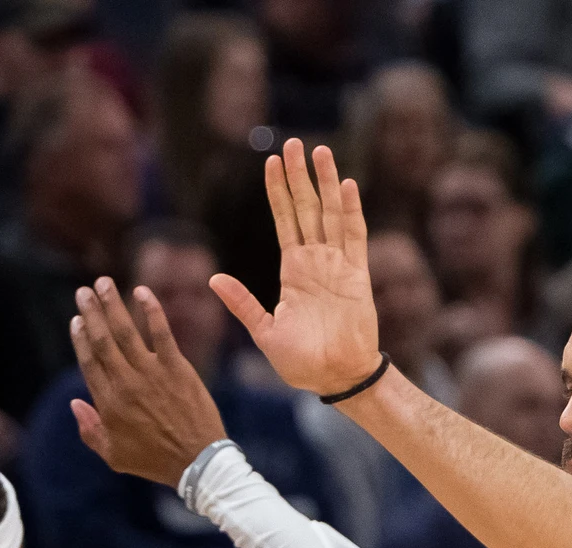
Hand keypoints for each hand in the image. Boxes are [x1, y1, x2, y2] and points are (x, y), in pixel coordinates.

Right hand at [71, 278, 228, 487]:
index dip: (80, 338)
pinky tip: (142, 291)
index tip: (76, 319)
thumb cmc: (155, 461)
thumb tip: (75, 402)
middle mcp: (125, 383)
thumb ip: (90, 429)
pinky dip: (151, 310)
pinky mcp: (176, 367)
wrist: (196, 461)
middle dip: (91, 313)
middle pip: (102, 340)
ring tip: (104, 283)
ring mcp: (151, 373)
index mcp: (108, 403)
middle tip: (83, 291)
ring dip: (113, 304)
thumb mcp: (114, 455)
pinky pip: (161, 332)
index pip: (89, 361)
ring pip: (126, 331)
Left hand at [209, 140, 382, 397]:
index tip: (271, 161)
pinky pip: (354, 237)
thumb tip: (213, 278)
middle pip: (307, 208)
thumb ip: (242, 302)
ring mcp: (339, 266)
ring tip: (319, 151)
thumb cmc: (301, 363)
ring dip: (326, 183)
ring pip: (332, 214)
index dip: (277, 191)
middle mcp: (316, 262)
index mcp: (293, 271)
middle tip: (294, 143)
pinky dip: (351, 210)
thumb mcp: (263, 330)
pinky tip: (347, 185)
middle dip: (300, 176)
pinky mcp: (358, 277)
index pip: (284, 220)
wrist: (335, 380)